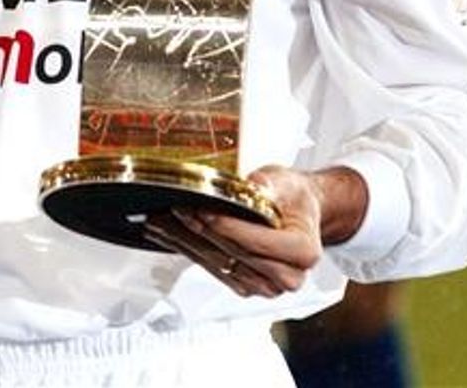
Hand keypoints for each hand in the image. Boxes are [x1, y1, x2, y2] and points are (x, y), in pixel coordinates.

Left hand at [143, 164, 366, 298]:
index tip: (204, 211)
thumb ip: (268, 185)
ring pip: (220, 265)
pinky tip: (170, 234)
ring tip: (163, 222)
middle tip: (176, 210)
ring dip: (188, 243)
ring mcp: (267, 285)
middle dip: (202, 231)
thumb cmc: (293, 197)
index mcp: (304, 251)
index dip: (228, 227)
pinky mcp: (246, 285)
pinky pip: (214, 269)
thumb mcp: (285, 182)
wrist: (297, 211)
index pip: (258, 242)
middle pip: (236, 254)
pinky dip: (190, 250)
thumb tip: (251, 186)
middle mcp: (289, 275)